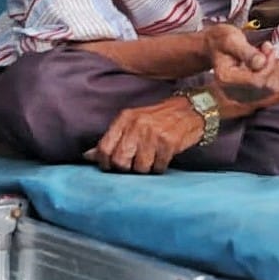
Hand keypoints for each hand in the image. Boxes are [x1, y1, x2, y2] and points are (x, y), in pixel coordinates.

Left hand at [82, 96, 203, 173]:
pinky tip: (163, 157)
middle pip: (120, 162)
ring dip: (146, 169)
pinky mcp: (168, 142)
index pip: (104, 148)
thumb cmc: (158, 119)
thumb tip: (87, 156)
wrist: (191, 110)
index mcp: (124, 119)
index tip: (113, 167)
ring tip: (152, 159)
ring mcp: (153, 133)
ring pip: (140, 168)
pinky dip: (160, 167)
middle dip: (127, 169)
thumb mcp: (132, 122)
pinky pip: (158, 167)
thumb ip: (112, 139)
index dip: (106, 164)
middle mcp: (137, 125)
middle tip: (136, 164)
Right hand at [203, 23, 278, 102]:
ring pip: (268, 88)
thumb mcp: (231, 39)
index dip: (268, 66)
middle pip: (264, 86)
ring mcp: (238, 95)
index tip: (269, 48)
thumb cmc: (220, 41)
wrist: (213, 46)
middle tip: (267, 47)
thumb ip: (246, 51)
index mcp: (226, 78)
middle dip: (270, 65)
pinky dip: (268, 72)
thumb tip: (261, 62)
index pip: (257, 81)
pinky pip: (266, 88)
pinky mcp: (245, 95)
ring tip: (264, 50)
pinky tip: (263, 59)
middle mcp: (230, 90)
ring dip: (271, 68)